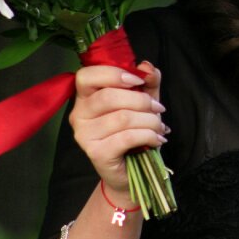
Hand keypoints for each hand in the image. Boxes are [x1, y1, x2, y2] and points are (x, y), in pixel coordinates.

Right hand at [69, 61, 168, 193]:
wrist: (131, 171)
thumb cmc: (134, 132)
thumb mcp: (144, 101)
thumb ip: (147, 81)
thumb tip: (146, 67)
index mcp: (85, 97)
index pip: (86, 75)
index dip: (113, 74)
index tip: (138, 81)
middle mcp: (79, 115)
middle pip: (109, 96)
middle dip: (141, 100)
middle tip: (158, 109)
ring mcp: (84, 135)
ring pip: (122, 117)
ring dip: (149, 120)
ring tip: (159, 126)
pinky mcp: (96, 153)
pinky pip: (126, 137)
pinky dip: (148, 135)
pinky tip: (157, 139)